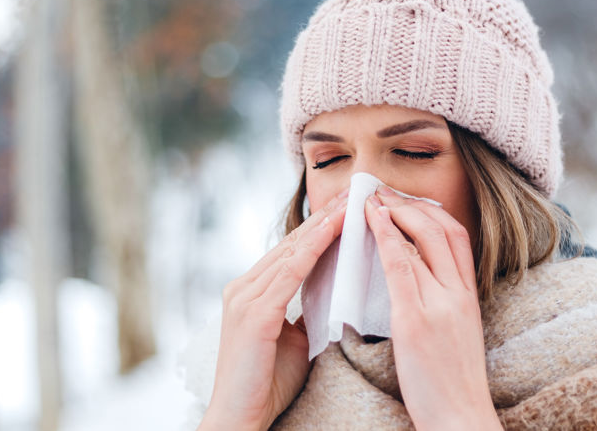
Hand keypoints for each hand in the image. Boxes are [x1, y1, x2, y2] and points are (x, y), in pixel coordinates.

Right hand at [200, 190, 348, 430]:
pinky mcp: (254, 314)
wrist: (240, 419)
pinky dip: (314, 249)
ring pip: (292, 251)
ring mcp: (244, 298)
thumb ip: (303, 311)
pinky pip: (290, 273)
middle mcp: (242, 287)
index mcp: (250, 291)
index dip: (321, 226)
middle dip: (326, 216)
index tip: (349, 204)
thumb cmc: (267, 384)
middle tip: (355, 189)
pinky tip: (334, 230)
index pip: (292, 250)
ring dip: (325, 224)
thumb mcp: (291, 338)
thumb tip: (331, 293)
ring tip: (352, 201)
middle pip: (292, 242)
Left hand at [364, 187, 502, 430]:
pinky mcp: (417, 320)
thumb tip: (416, 283)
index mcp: (469, 298)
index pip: (457, 237)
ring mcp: (440, 305)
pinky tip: (371, 222)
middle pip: (442, 229)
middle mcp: (459, 294)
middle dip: (410, 204)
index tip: (405, 201)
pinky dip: (386, 237)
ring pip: (421, 239)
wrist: (461, 419)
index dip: (430, 212)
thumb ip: (442, 305)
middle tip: (382, 192)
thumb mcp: (456, 335)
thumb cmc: (451, 385)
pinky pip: (401, 267)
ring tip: (370, 199)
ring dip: (394, 211)